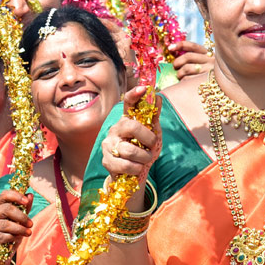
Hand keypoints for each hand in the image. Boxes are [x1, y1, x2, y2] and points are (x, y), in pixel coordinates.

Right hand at [0, 189, 32, 254]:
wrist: (1, 256)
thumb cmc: (11, 236)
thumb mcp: (20, 222)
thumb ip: (25, 209)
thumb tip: (30, 195)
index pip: (4, 196)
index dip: (15, 195)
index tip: (26, 201)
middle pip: (5, 209)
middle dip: (20, 216)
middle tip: (30, 223)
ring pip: (4, 224)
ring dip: (19, 229)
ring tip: (28, 233)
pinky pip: (1, 237)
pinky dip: (12, 238)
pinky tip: (17, 240)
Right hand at [99, 86, 160, 203]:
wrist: (132, 176)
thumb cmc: (142, 151)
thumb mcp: (152, 135)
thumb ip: (154, 118)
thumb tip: (158, 97)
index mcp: (127, 120)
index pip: (128, 103)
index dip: (135, 95)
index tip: (144, 89)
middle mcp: (115, 129)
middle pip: (131, 126)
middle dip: (147, 138)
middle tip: (152, 145)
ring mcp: (108, 145)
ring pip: (130, 150)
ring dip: (144, 157)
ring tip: (144, 160)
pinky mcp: (106, 160)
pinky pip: (126, 165)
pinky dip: (137, 168)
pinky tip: (136, 168)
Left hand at [168, 39, 211, 78]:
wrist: (221, 87)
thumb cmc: (207, 73)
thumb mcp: (202, 62)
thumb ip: (188, 56)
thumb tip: (172, 50)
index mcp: (208, 54)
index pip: (193, 46)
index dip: (181, 45)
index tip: (170, 48)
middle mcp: (210, 60)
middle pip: (188, 56)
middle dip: (177, 61)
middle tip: (175, 66)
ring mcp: (209, 71)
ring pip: (187, 68)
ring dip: (179, 73)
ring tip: (180, 76)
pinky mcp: (207, 81)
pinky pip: (188, 80)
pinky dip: (183, 81)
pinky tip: (184, 82)